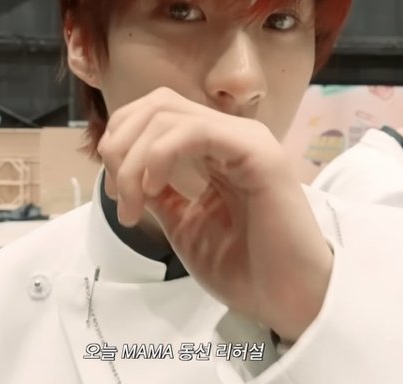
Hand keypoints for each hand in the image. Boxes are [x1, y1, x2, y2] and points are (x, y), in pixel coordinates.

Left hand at [98, 87, 332, 340]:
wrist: (287, 299)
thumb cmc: (243, 266)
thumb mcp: (183, 222)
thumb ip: (159, 192)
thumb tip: (128, 170)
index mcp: (215, 148)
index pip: (158, 113)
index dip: (122, 142)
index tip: (116, 192)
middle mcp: (230, 134)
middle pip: (157, 104)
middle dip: (120, 144)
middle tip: (118, 193)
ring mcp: (245, 139)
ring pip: (169, 113)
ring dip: (134, 157)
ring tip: (132, 202)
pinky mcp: (257, 153)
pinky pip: (196, 132)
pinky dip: (160, 155)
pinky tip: (154, 188)